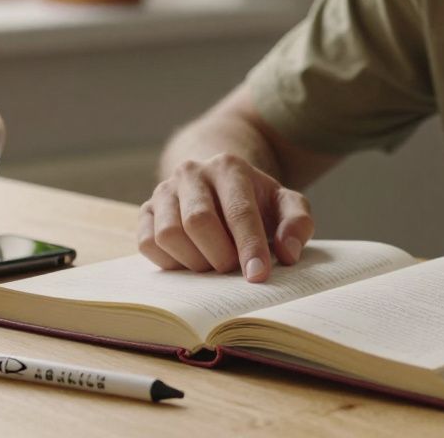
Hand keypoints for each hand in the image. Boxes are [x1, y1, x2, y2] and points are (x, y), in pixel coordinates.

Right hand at [137, 153, 314, 281]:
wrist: (218, 184)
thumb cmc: (255, 201)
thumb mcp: (285, 204)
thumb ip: (297, 223)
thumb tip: (287, 253)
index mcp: (229, 167)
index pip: (238, 210)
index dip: (249, 246)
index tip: (258, 276)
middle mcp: (192, 172)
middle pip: (198, 222)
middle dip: (220, 255)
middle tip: (234, 269)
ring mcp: (164, 190)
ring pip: (168, 234)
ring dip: (194, 261)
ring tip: (213, 263)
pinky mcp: (146, 210)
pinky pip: (147, 243)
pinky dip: (170, 261)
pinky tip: (191, 260)